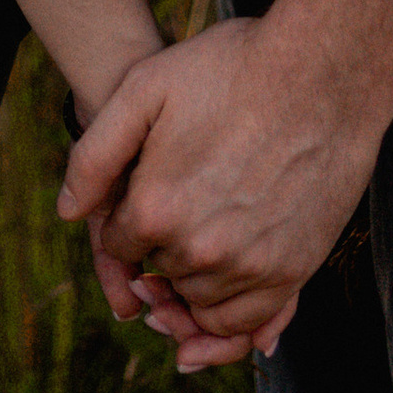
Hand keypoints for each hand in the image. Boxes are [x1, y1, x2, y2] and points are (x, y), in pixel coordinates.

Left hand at [59, 11, 383, 342]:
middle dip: (160, 250)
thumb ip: (93, 156)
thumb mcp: (144, 88)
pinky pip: (247, 324)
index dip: (127, 220)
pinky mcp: (294, 270)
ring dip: (194, 282)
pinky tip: (225, 289)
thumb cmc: (234, 67)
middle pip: (160, 276)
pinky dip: (228, 321)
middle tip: (179, 208)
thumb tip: (66, 213)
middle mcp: (200, 250)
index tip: (146, 192)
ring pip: (200, 302)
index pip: (119, 247)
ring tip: (202, 240)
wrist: (326, 67)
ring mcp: (251, 265)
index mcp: (156, 209)